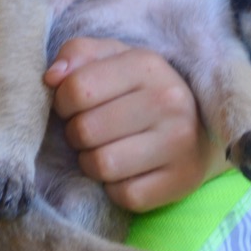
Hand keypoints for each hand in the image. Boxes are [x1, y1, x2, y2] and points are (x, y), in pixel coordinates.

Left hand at [45, 38, 228, 211]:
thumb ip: (78, 55)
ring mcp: (179, 142)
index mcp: (147, 64)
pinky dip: (115, 187)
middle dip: (77, 133)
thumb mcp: (112, 59)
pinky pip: (123, 194)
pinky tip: (126, 171)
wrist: (199, 127)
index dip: (63, 101)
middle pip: (86, 130)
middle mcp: (169, 100)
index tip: (73, 105)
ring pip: (102, 165)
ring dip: (92, 162)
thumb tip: (51, 78)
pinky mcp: (180, 179)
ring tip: (105, 149)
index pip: (77, 88)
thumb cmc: (141, 90)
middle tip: (91, 130)